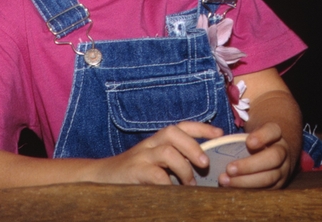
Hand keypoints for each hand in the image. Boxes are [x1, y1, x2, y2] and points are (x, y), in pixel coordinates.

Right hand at [91, 122, 223, 185]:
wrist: (100, 178)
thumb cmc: (132, 174)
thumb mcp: (152, 163)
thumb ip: (172, 161)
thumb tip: (202, 168)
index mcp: (156, 141)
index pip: (180, 127)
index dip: (201, 128)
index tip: (220, 134)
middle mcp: (149, 145)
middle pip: (172, 132)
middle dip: (193, 145)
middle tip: (205, 163)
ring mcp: (140, 157)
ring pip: (166, 151)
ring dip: (183, 167)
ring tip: (190, 184)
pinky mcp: (134, 172)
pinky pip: (155, 174)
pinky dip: (168, 184)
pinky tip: (173, 193)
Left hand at [218, 123, 292, 188]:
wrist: (274, 150)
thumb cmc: (255, 138)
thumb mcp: (251, 129)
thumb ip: (239, 133)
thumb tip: (214, 137)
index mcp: (276, 133)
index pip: (272, 131)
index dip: (262, 137)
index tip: (248, 142)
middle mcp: (283, 151)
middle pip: (273, 158)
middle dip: (250, 165)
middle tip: (229, 169)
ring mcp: (283, 169)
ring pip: (270, 177)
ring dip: (246, 181)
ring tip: (225, 180)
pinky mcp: (279, 184)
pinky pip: (266, 189)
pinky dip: (248, 190)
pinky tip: (232, 188)